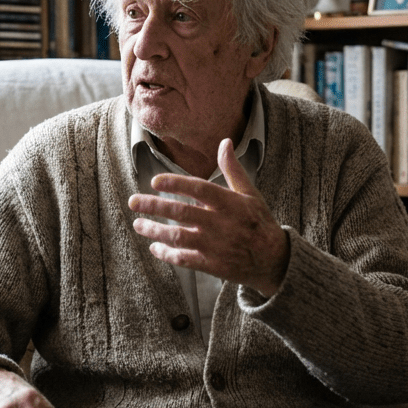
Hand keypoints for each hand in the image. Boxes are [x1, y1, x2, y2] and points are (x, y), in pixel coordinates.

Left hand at [129, 138, 289, 296]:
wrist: (274, 260)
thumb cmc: (259, 222)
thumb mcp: (250, 193)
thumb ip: (232, 169)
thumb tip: (225, 142)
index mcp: (230, 203)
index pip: (199, 189)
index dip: (176, 184)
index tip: (155, 181)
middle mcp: (221, 223)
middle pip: (181, 213)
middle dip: (154, 206)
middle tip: (133, 201)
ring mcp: (215, 246)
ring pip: (178, 237)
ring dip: (155, 231)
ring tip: (138, 224)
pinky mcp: (212, 265)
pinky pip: (184, 259)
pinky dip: (167, 254)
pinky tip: (155, 248)